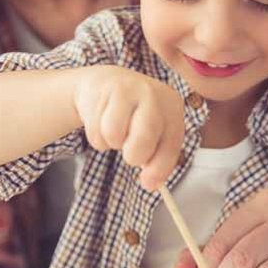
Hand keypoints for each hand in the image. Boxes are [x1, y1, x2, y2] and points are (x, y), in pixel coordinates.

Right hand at [73, 66, 184, 190]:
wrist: (106, 83)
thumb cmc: (135, 115)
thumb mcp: (154, 131)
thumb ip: (157, 157)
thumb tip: (151, 184)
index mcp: (172, 106)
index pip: (171, 143)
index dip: (159, 168)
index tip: (148, 184)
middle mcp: (153, 94)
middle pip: (144, 137)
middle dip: (134, 155)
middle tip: (130, 155)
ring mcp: (127, 89)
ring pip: (114, 135)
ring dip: (112, 143)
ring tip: (116, 133)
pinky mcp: (102, 91)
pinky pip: (95, 130)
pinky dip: (97, 137)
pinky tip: (102, 122)